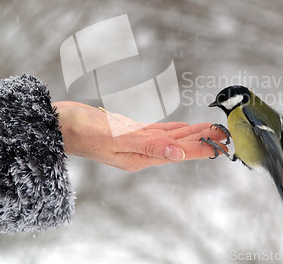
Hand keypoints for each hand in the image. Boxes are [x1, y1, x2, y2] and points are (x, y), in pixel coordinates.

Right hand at [52, 101, 227, 171]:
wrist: (59, 124)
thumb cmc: (83, 130)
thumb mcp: (116, 138)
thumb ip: (148, 145)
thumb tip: (177, 154)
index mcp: (140, 157)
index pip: (178, 152)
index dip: (201, 147)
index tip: (221, 143)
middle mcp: (140, 152)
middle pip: (178, 145)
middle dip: (201, 139)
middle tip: (223, 133)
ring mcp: (134, 141)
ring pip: (169, 137)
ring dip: (189, 132)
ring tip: (208, 129)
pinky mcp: (128, 131)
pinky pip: (156, 131)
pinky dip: (171, 128)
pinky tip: (179, 127)